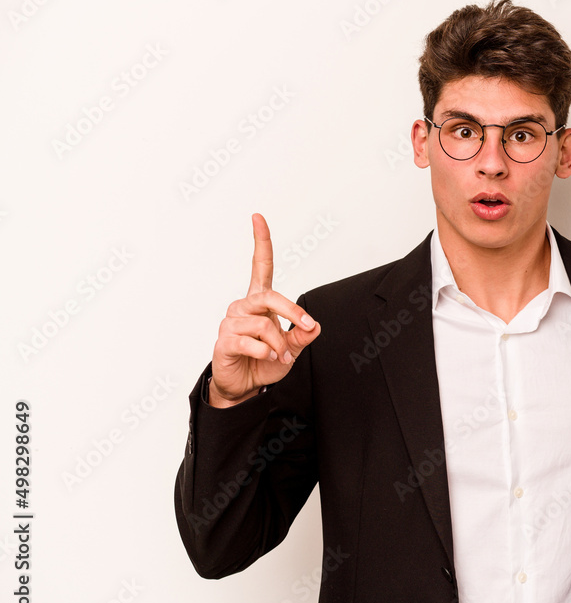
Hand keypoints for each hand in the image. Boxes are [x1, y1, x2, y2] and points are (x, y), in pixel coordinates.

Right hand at [208, 213, 320, 406]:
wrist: (243, 385)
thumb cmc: (265, 361)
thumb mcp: (291, 348)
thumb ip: (302, 335)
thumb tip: (314, 325)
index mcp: (260, 302)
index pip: (260, 266)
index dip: (260, 242)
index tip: (258, 217)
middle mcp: (243, 306)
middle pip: (270, 297)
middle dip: (292, 311)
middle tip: (306, 326)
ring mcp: (231, 322)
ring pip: (264, 325)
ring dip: (280, 344)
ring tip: (279, 355)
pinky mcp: (224, 340)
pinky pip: (252, 342)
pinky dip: (266, 353)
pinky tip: (264, 357)